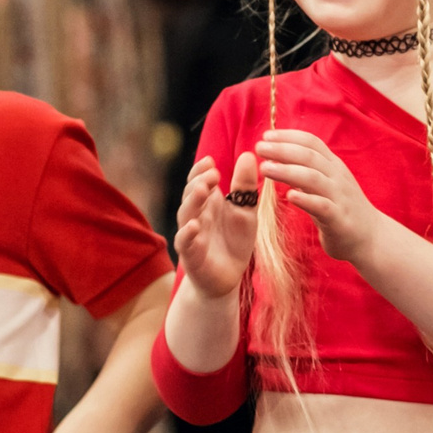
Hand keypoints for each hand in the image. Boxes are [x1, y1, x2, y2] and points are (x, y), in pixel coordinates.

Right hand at [174, 153, 257, 299]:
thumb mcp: (246, 211)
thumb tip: (248, 154)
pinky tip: (193, 225)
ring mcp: (191, 234)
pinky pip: (184, 242)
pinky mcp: (191, 255)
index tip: (211, 161)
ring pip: (185, 214)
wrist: (228, 277)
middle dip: (199, 181)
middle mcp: (196, 215)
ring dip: (193, 201)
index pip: (198, 180)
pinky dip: (186, 233)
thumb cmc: (234, 242)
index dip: (201, 170)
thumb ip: (245, 187)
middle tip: (213, 173)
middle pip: (190, 193)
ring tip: (203, 189)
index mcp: (208, 202)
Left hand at [253, 130, 386, 264]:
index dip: (288, 136)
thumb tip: (280, 157)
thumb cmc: (342, 209)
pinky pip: (322, 206)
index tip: (266, 136)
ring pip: (313, 178)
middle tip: (258, 148)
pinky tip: (289, 196)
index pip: (311, 143)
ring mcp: (340, 197)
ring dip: (287, 171)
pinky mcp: (339, 219)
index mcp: (333, 166)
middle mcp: (337, 177)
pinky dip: (306, 199)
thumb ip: (308, 170)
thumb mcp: (327, 184)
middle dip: (282, 149)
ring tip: (264, 168)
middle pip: (309, 156)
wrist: (371, 238)